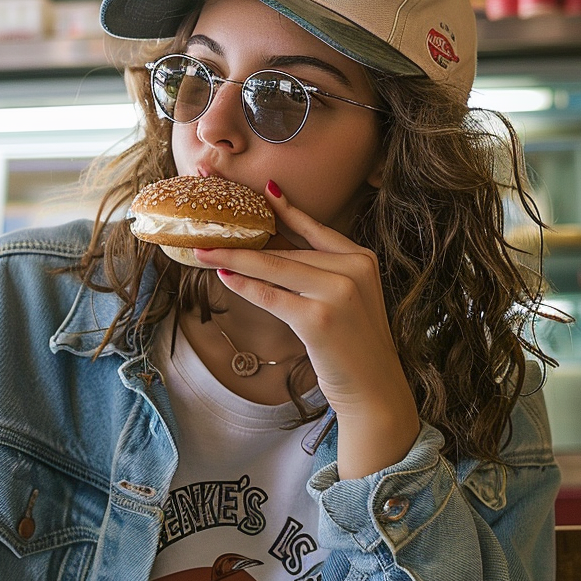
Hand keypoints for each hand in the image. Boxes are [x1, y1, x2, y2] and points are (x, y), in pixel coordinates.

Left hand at [196, 185, 419, 478]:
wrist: (375, 391)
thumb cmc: (353, 345)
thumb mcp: (346, 297)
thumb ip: (317, 270)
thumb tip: (267, 249)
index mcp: (362, 258)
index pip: (314, 227)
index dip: (284, 207)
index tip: (262, 188)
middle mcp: (354, 269)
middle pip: (288, 250)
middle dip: (247, 240)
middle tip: (213, 228)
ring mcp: (339, 293)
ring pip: (276, 268)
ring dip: (236, 259)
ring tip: (205, 251)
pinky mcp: (319, 319)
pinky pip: (272, 296)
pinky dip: (246, 285)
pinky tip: (224, 276)